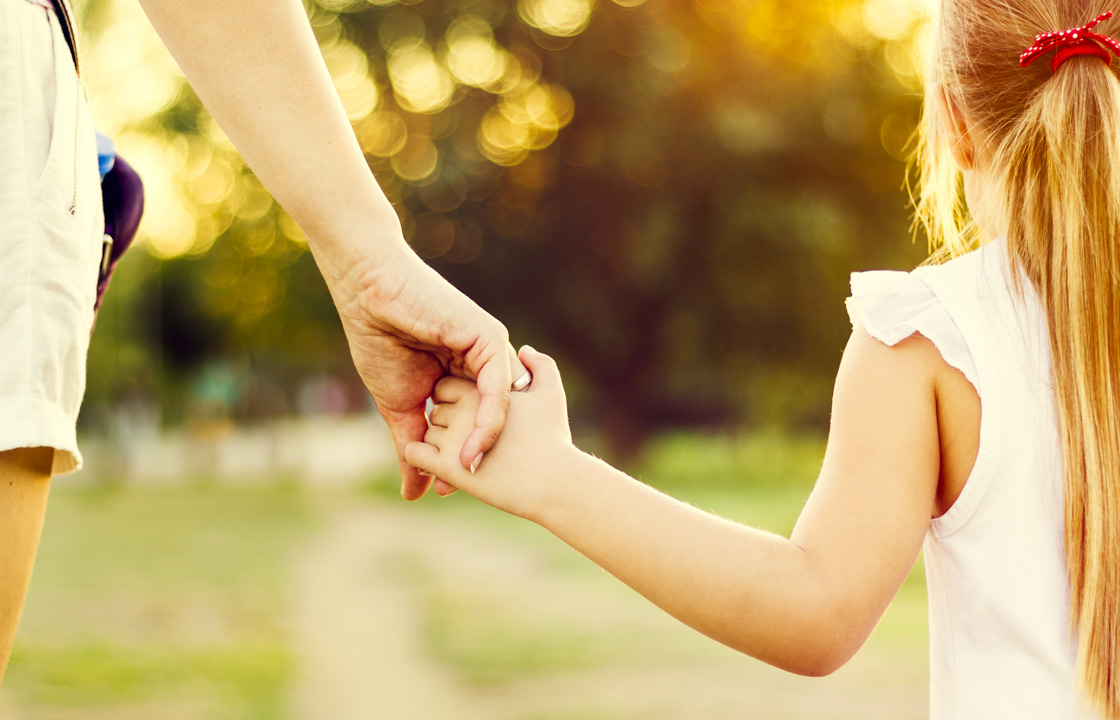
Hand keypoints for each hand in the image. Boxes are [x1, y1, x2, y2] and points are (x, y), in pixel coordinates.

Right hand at [328, 246, 526, 499]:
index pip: (476, 426)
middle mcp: (484, 365)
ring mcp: (491, 351)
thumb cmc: (379, 344)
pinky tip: (474, 448)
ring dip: (487, 443)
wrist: (366, 297)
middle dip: (480, 455)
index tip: (449, 489)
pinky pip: (498, 388)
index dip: (465, 456)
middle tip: (462, 489)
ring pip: (500, 408)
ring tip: (470, 474)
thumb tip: (413, 494)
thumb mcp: (399, 410)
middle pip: (494, 419)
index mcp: (466, 378)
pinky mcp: (491, 339)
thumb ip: (413, 450)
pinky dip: (489, 421)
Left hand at [406, 346, 574, 519]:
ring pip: (427, 435)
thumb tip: (524, 350)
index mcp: (482, 387)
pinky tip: (436, 469)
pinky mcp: (447, 466)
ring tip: (462, 460)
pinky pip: (414, 454)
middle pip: (437, 411)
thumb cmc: (553, 440)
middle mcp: (463, 408)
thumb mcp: (551, 394)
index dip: (459, 403)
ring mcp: (453, 437)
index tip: (473, 418)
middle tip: (468, 441)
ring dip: (436, 447)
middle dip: (446, 423)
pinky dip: (420, 461)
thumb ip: (541, 365)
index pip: (448, 388)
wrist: (555, 483)